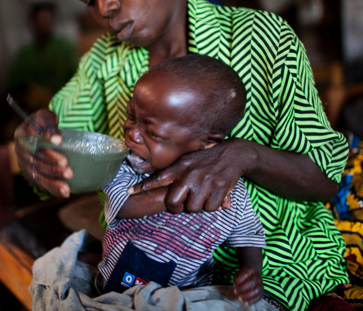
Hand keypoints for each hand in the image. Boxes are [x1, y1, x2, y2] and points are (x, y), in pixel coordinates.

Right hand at [13, 108, 72, 197]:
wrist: (43, 132)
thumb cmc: (45, 123)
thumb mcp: (46, 116)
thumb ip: (50, 125)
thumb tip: (57, 139)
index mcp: (21, 136)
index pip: (33, 145)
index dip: (47, 152)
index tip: (63, 154)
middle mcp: (20, 152)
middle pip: (35, 162)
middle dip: (52, 167)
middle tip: (68, 168)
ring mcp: (25, 165)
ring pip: (38, 175)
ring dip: (53, 182)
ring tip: (67, 187)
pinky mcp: (32, 175)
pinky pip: (42, 184)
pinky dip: (53, 189)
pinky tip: (65, 193)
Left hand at [128, 139, 253, 212]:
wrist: (233, 154)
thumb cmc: (207, 159)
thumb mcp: (188, 159)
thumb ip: (174, 171)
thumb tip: (156, 178)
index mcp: (180, 166)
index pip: (158, 177)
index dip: (143, 186)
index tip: (129, 192)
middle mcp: (189, 174)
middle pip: (174, 203)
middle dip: (177, 208)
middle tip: (182, 204)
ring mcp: (204, 182)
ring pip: (193, 208)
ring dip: (198, 206)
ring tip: (202, 194)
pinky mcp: (218, 189)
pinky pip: (209, 208)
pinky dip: (212, 206)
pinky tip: (214, 195)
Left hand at [233, 266, 262, 305]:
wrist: (252, 274)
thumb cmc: (243, 275)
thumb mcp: (238, 274)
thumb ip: (236, 279)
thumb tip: (236, 286)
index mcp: (250, 269)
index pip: (246, 273)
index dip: (240, 279)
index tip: (234, 284)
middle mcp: (257, 276)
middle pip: (252, 281)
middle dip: (243, 288)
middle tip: (235, 292)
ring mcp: (261, 284)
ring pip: (257, 290)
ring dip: (248, 295)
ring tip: (240, 299)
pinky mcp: (262, 291)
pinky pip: (259, 296)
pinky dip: (253, 301)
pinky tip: (246, 303)